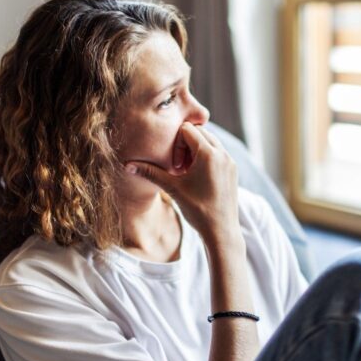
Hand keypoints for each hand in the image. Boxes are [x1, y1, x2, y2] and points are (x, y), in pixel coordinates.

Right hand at [125, 122, 240, 245]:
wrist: (221, 230)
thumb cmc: (197, 210)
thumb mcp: (172, 188)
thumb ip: (150, 173)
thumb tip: (127, 166)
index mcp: (208, 153)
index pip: (187, 129)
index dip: (175, 143)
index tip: (174, 165)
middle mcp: (223, 153)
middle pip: (200, 132)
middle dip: (186, 145)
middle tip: (178, 167)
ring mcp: (230, 161)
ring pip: (210, 141)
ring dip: (196, 150)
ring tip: (187, 172)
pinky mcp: (233, 169)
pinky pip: (218, 152)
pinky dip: (206, 157)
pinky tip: (197, 177)